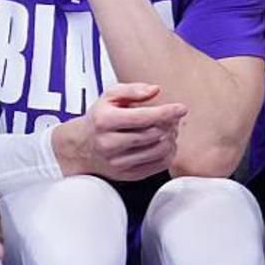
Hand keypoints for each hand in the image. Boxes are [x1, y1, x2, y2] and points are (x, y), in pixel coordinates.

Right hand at [52, 82, 187, 180]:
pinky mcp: (127, 175)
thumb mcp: (109, 96)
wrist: (82, 146)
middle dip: (169, 124)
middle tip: (172, 118)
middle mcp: (110, 143)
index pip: (142, 117)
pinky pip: (158, 166)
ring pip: (158, 151)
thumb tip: (155, 90)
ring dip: (170, 139)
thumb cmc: (100, 118)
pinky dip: (168, 153)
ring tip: (169, 130)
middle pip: (153, 134)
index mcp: (105, 121)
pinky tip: (165, 143)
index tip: (181, 108)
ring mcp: (118, 162)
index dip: (166, 112)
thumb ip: (132, 90)